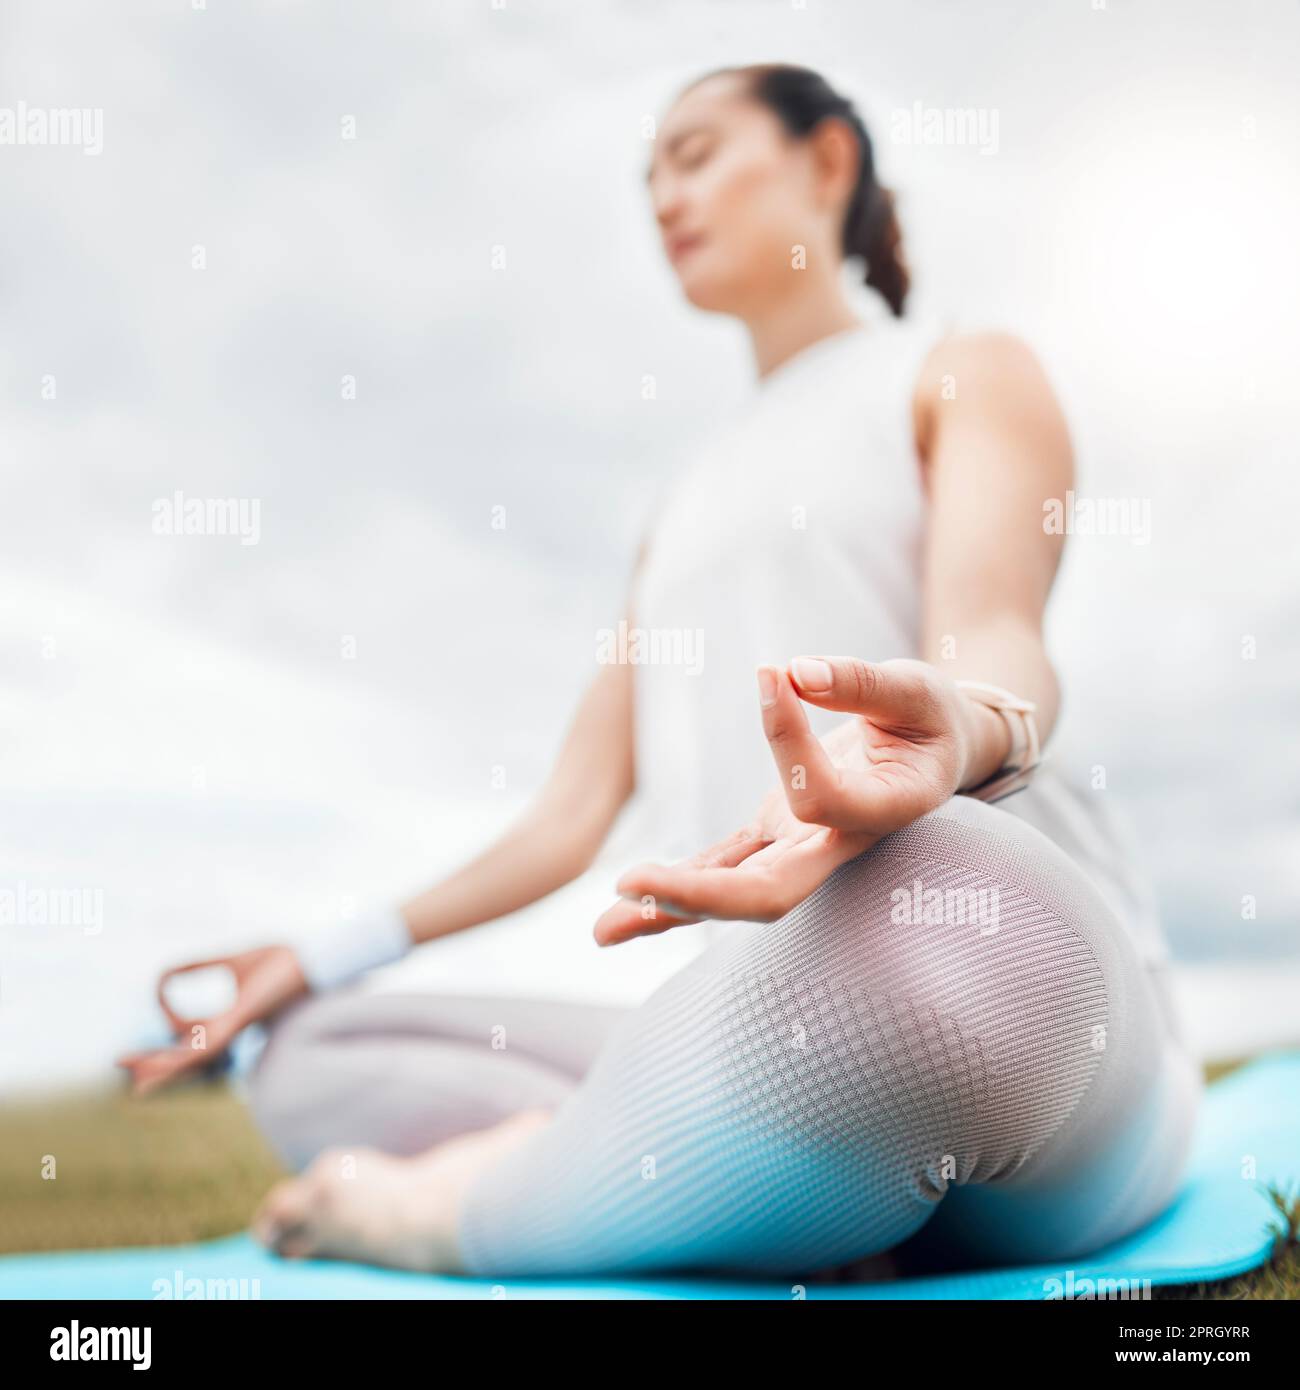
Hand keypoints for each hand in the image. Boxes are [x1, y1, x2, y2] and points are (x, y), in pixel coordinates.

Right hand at [115, 945, 307, 1095]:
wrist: (310, 959)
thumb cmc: (280, 961)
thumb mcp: (230, 961)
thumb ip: (200, 965)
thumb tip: (168, 969)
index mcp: (227, 1021)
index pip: (186, 1033)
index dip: (166, 1018)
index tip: (158, 989)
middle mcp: (228, 1031)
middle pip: (182, 1055)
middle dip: (151, 1062)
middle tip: (119, 1066)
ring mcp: (232, 1030)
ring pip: (188, 1058)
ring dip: (158, 1068)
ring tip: (130, 1076)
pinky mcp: (238, 1024)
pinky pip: (203, 1046)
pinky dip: (178, 1057)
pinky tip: (158, 1068)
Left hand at [594, 656, 994, 941]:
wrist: (936, 752)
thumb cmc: (930, 716)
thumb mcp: (914, 688)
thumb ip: (862, 683)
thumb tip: (793, 671)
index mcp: (886, 811)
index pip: (819, 800)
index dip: (789, 743)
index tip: (772, 676)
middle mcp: (839, 846)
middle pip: (770, 893)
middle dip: (702, 895)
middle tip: (634, 884)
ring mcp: (801, 849)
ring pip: (735, 894)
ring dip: (669, 910)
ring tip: (600, 930)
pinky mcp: (772, 838)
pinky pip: (721, 867)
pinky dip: (674, 888)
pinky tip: (620, 911)